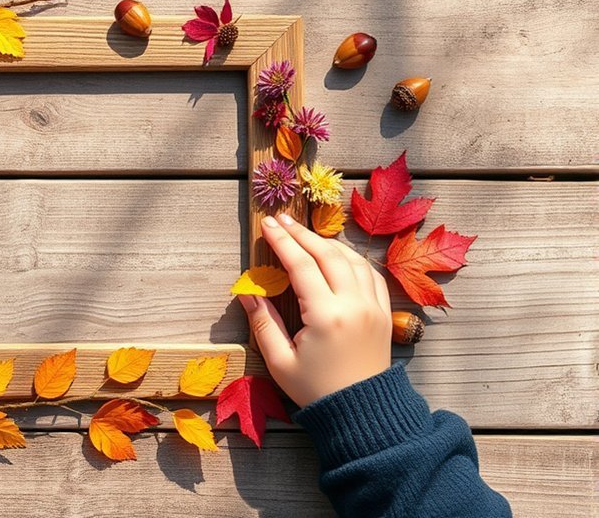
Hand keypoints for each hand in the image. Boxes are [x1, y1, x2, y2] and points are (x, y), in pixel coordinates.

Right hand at [239, 212, 391, 406]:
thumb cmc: (316, 390)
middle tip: (282, 220)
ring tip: (306, 235)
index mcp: (326, 316)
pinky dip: (353, 259)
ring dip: (328, 243)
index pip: (301, 266)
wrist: (362, 414)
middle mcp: (354, 305)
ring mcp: (374, 307)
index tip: (267, 225)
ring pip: (353, 260)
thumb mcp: (280, 362)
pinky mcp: (384, 314)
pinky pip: (371, 275)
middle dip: (303, 233)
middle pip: (328, 255)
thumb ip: (263, 323)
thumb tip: (247, 292)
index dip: (283, 242)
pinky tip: (338, 256)